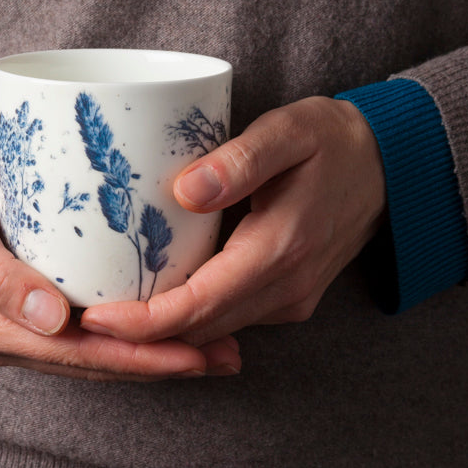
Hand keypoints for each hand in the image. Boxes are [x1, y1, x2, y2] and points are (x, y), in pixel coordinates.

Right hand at [0, 150, 241, 379]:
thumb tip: (52, 322)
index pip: (81, 355)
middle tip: (228, 356)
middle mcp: (10, 339)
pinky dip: (128, 335)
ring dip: (153, 354)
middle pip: (97, 364)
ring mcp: (18, 328)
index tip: (198, 352)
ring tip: (213, 349)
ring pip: (96, 354)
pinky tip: (162, 326)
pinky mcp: (27, 309)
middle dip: (163, 363)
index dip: (141, 358)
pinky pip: (85, 334)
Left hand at [80, 97, 385, 352]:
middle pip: (196, 331)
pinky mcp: (285, 299)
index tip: (95, 317)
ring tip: (103, 314)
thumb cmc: (334, 142)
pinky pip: (225, 320)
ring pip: (209, 332)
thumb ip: (240, 160)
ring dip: (158, 332)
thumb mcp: (290, 131)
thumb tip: (186, 190)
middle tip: (79, 320)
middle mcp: (284, 290)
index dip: (142, 321)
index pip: (198, 305)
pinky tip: (149, 302)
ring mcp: (288, 301)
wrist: (388, 169)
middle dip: (137, 336)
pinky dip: (185, 320)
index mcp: (280, 251)